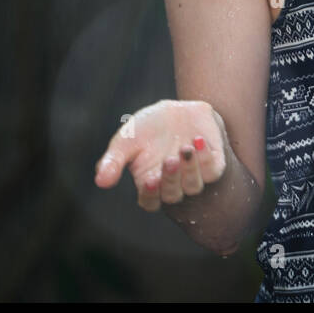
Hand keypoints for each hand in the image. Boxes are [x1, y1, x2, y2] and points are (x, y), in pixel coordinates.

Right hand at [94, 99, 229, 211]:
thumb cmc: (146, 130)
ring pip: (194, 186)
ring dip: (190, 169)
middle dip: (171, 178)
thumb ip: (112, 161)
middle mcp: (173, 185)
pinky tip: (198, 141)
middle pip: (173, 195)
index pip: (150, 201)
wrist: (177, 110)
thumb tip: (100, 181)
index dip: (151, 194)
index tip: (149, 179)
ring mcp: (193, 175)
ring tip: (185, 147)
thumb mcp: (125, 141)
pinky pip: (212, 171)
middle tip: (169, 159)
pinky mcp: (212, 164)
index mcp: (150, 184)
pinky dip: (206, 159)